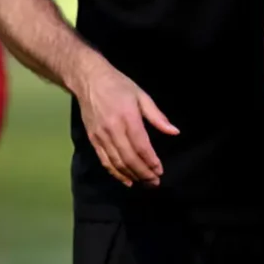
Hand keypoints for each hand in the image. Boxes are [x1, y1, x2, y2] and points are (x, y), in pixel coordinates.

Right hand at [69, 55, 179, 187]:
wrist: (89, 80)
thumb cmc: (119, 86)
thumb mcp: (142, 96)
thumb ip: (157, 116)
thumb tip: (174, 132)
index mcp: (127, 117)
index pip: (141, 146)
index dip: (151, 161)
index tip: (160, 171)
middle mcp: (113, 129)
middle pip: (129, 158)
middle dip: (143, 173)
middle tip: (154, 182)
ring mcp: (101, 136)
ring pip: (116, 163)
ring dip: (131, 176)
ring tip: (144, 183)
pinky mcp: (92, 140)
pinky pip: (105, 161)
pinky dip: (115, 173)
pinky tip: (126, 180)